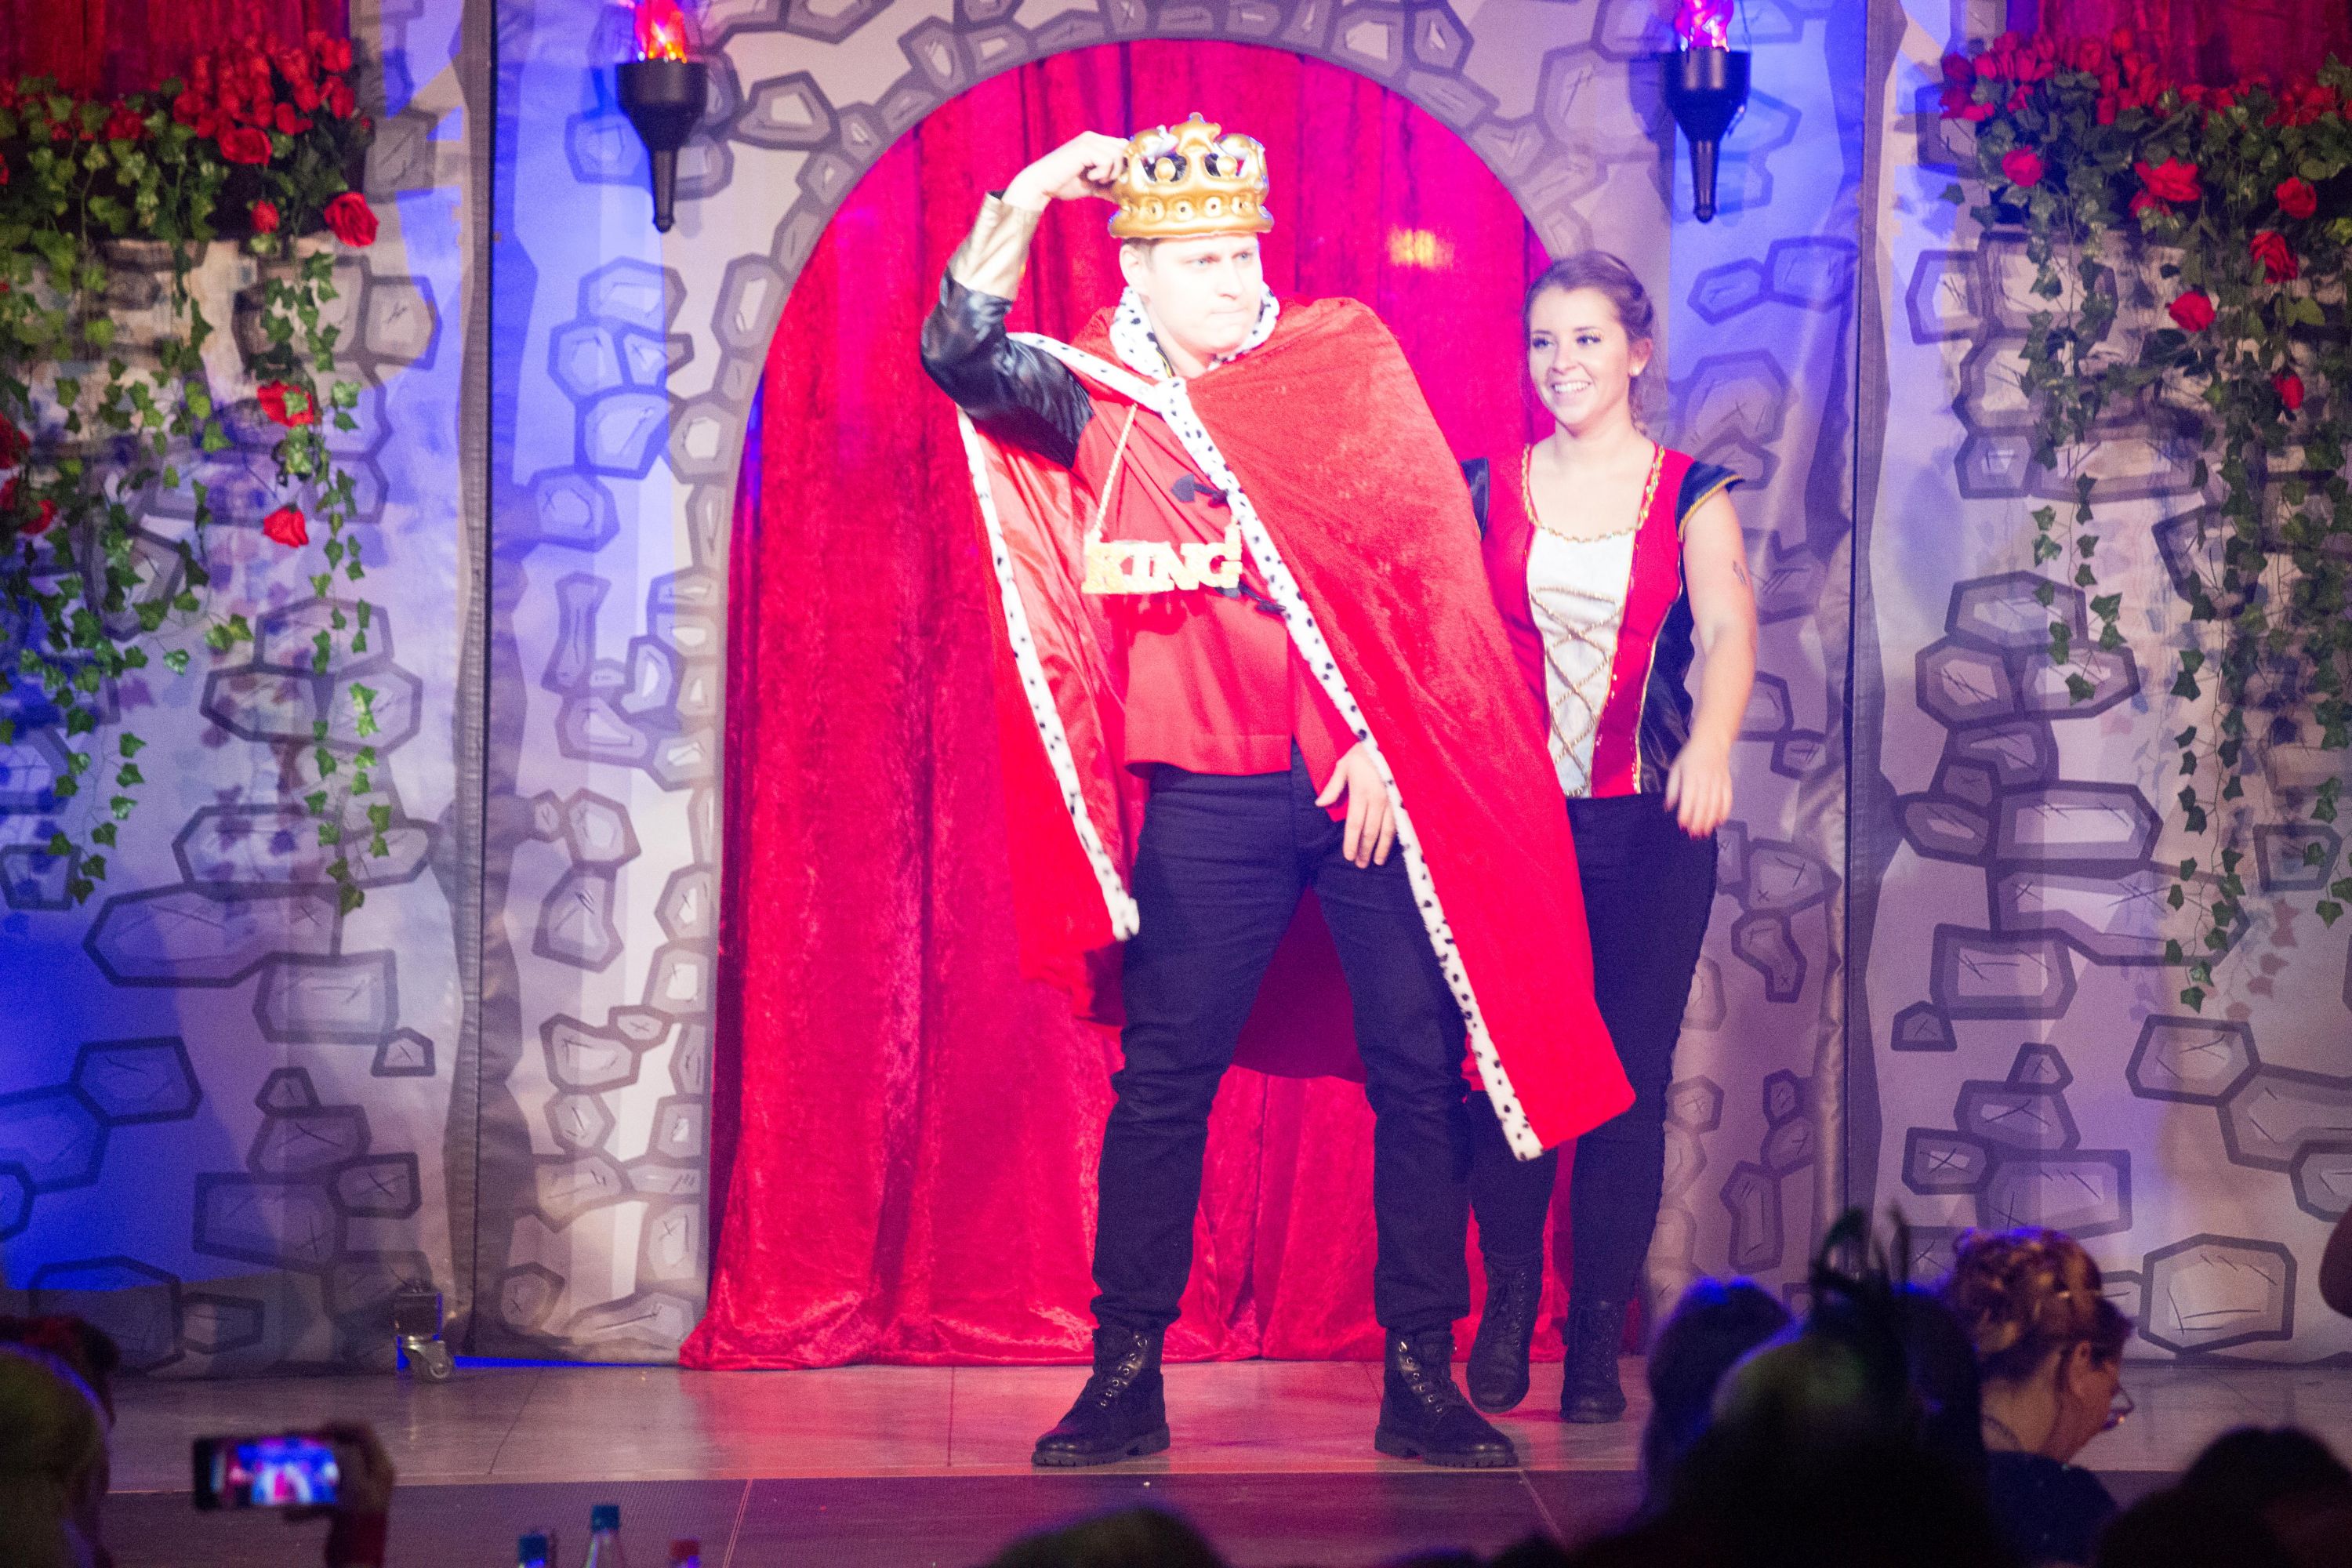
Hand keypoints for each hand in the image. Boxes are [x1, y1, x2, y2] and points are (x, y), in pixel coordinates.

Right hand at [287, 1421, 394, 1566]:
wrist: (355, 1563)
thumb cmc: (359, 1525)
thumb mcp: (356, 1490)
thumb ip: (349, 1462)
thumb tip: (337, 1444)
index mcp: (378, 1466)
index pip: (363, 1432)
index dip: (340, 1426)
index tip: (314, 1430)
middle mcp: (369, 1474)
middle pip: (343, 1449)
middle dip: (318, 1447)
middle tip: (291, 1443)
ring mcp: (355, 1490)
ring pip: (328, 1473)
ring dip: (307, 1476)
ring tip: (284, 1474)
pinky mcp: (341, 1506)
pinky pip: (320, 1497)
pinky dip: (305, 1504)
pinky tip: (289, 1515)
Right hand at [1003, 132, 1129, 207]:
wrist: (1042, 185)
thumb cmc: (1064, 185)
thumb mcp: (1092, 186)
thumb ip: (1108, 187)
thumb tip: (1125, 196)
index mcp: (1095, 142)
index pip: (1122, 146)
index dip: (1123, 164)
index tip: (1113, 180)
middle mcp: (1093, 137)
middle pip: (1124, 147)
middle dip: (1120, 168)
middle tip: (1106, 181)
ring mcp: (1088, 141)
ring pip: (1118, 153)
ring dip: (1111, 172)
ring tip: (1096, 180)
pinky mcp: (1084, 148)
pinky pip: (1107, 160)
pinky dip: (1102, 173)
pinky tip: (1089, 178)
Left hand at [1315, 743, 1396, 867]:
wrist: (1392, 739)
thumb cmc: (1365, 752)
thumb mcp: (1345, 765)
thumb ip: (1333, 787)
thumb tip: (1320, 804)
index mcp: (1361, 792)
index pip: (1354, 824)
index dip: (1351, 842)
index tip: (1349, 856)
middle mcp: (1378, 799)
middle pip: (1370, 832)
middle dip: (1365, 850)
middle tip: (1361, 865)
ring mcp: (1393, 800)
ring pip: (1388, 831)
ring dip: (1381, 848)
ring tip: (1377, 861)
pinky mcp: (1404, 799)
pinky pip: (1401, 823)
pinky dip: (1396, 837)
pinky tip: (1394, 847)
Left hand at [1663, 739, 1733, 837]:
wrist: (1712, 742)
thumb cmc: (1691, 756)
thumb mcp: (1676, 769)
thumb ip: (1672, 789)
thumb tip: (1668, 807)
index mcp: (1691, 775)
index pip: (1689, 797)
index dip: (1686, 812)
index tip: (1681, 825)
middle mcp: (1706, 779)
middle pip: (1703, 803)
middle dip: (1698, 821)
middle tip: (1693, 834)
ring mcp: (1719, 781)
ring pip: (1716, 804)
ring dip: (1710, 820)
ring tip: (1704, 832)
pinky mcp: (1727, 783)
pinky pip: (1728, 800)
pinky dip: (1724, 812)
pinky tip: (1719, 822)